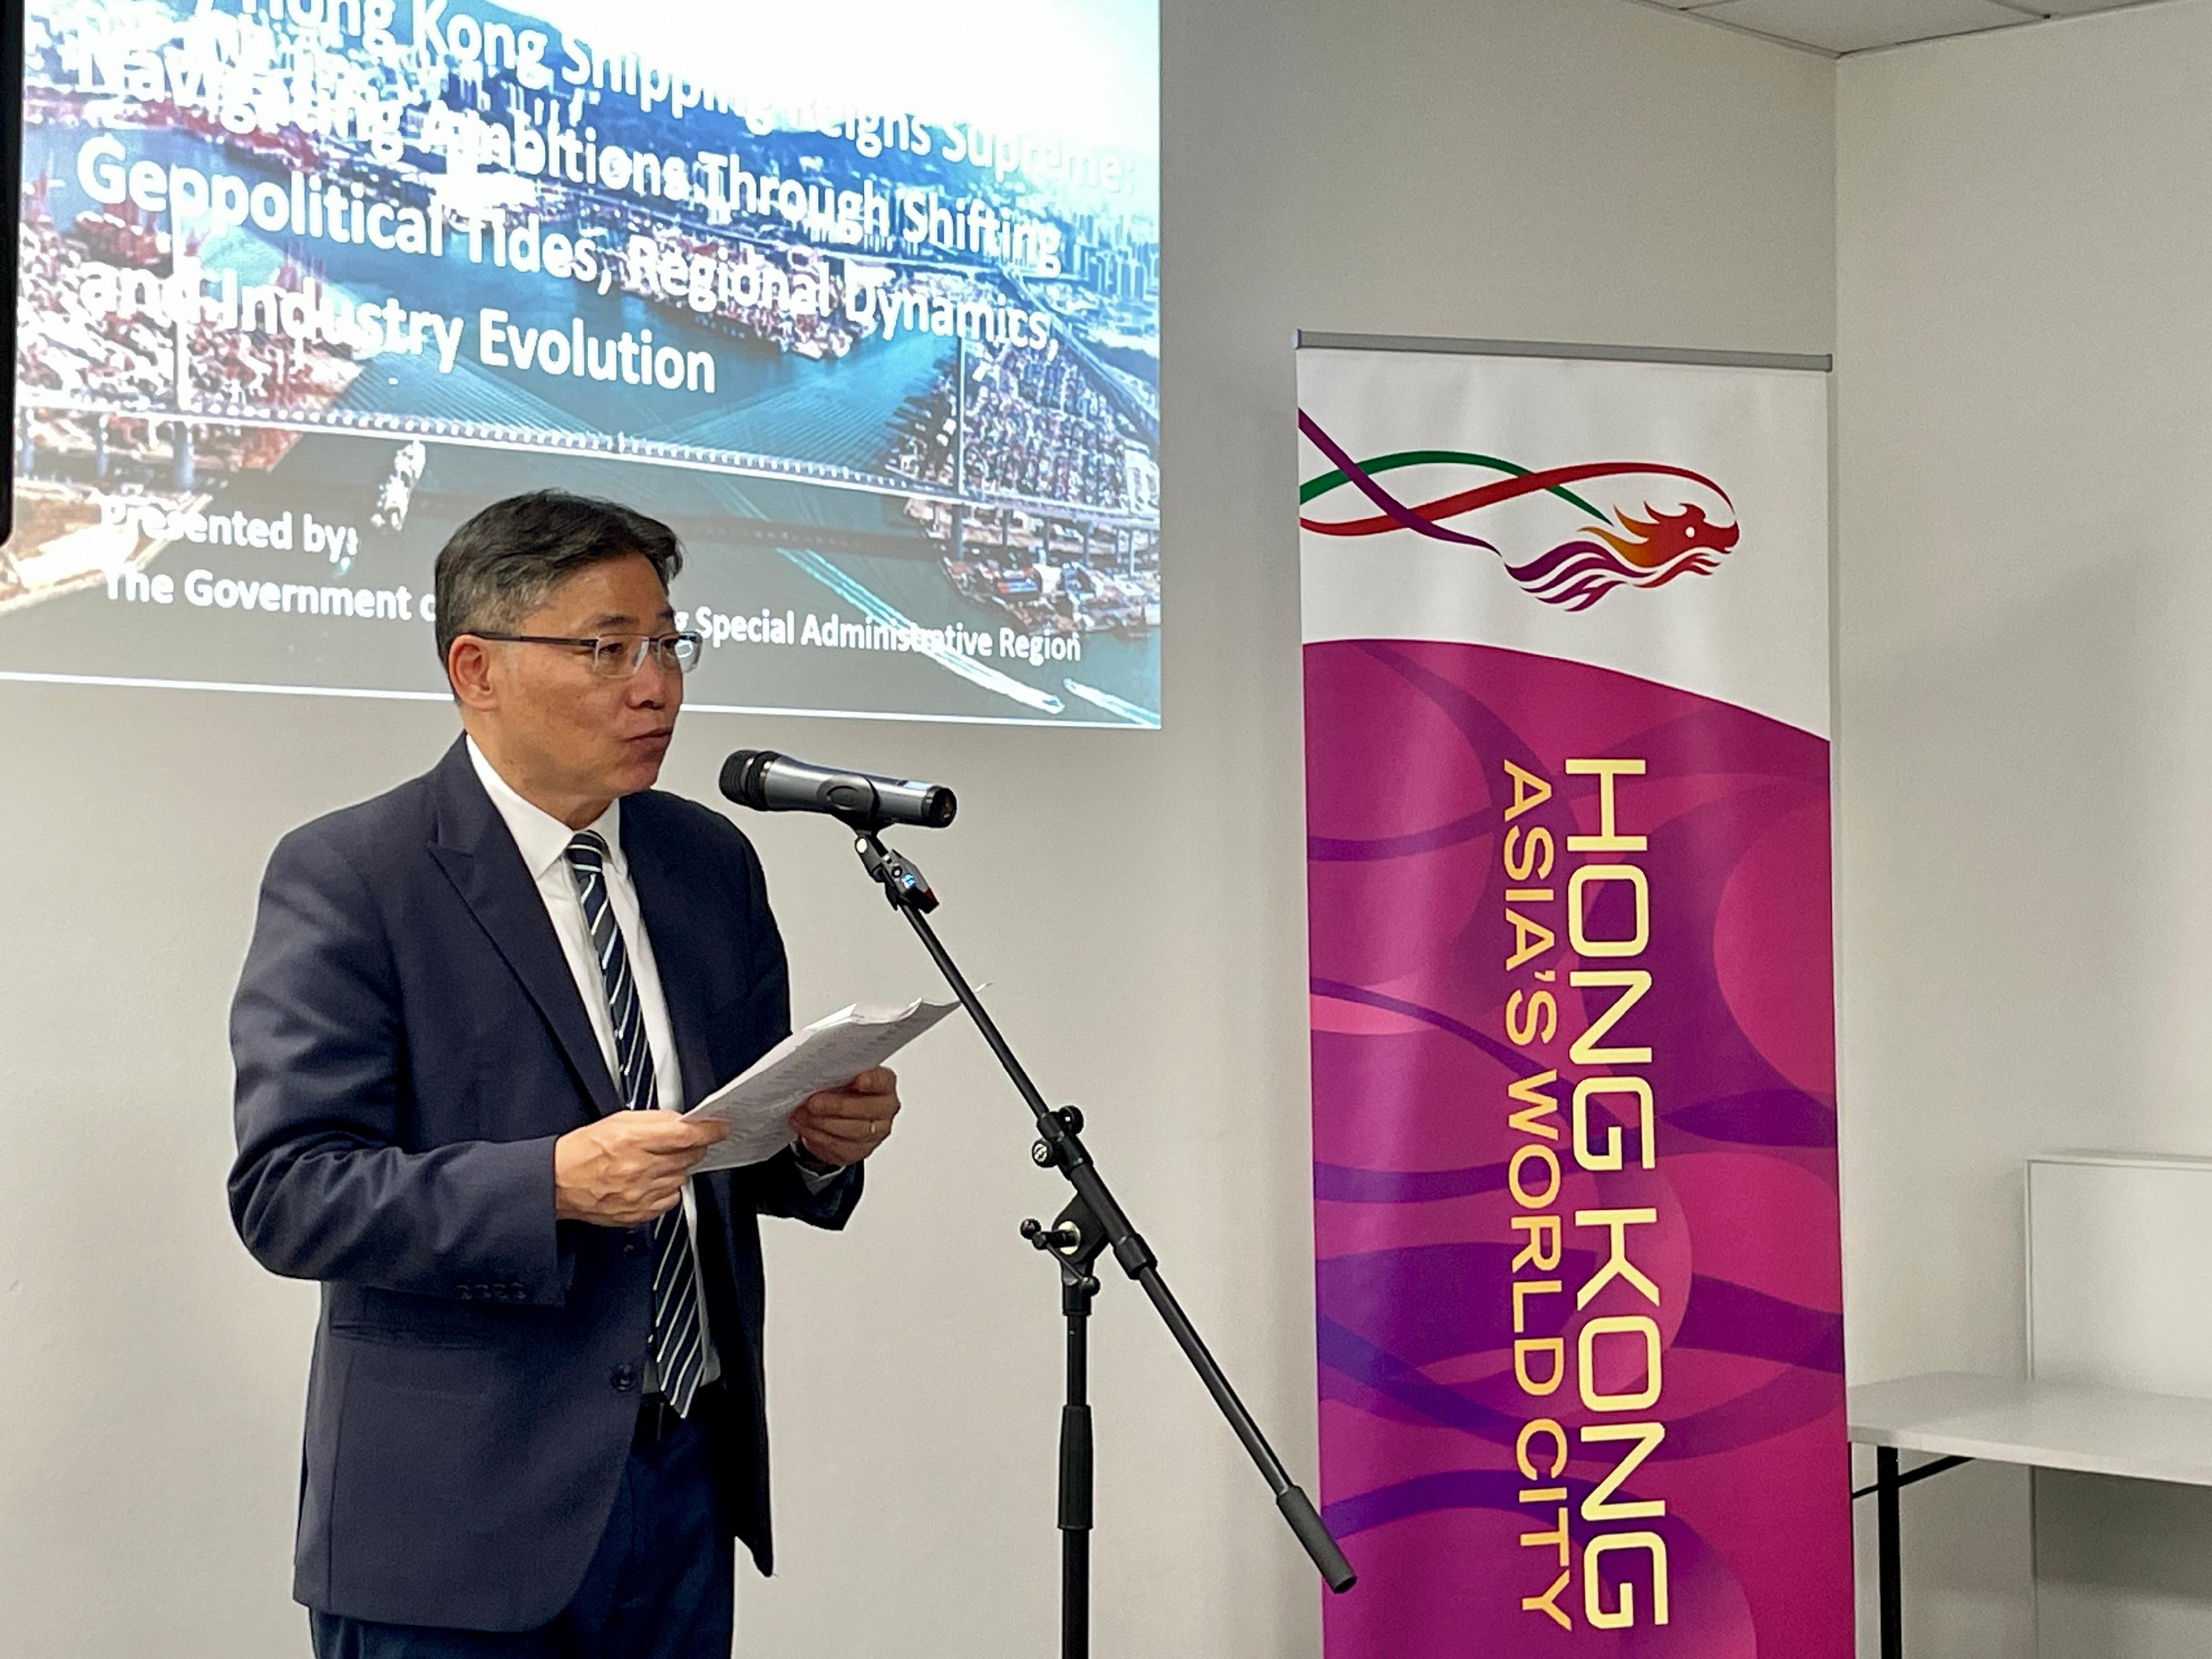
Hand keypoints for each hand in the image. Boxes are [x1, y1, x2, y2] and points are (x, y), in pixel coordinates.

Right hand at [554, 1112, 727, 1226]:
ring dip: (677, 1168)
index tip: (719, 1129)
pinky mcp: (638, 1214)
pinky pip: (670, 1200)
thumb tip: (682, 1122)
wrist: (558, 1183)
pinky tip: (650, 1181)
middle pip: (689, 1157)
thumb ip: (653, 1120)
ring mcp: (638, 1195)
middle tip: (683, 1143)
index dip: (709, 1131)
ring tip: (655, 1162)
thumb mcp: (616, 1121)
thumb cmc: (582, 1151)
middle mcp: (637, 1169)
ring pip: (682, 1178)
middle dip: (694, 1148)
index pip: (685, 1135)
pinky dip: (667, 1189)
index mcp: (631, 1141)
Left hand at [789, 1067, 900, 1169]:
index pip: (883, 1080)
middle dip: (837, 1106)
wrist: (836, 1116)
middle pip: (866, 1109)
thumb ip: (837, 1075)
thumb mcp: (841, 1077)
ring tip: (802, 1114)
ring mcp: (876, 1133)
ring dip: (823, 1123)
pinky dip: (818, 1136)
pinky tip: (805, 1126)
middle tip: (813, 1103)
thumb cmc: (841, 1091)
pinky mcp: (860, 1151)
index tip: (859, 1080)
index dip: (872, 1081)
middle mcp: (884, 1109)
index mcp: (884, 1084)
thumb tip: (814, 1074)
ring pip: (852, 1131)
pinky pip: (840, 1146)